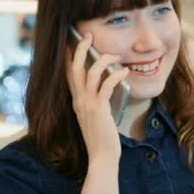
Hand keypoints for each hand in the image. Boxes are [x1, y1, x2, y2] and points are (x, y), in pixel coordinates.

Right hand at [66, 32, 129, 161]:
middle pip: (74, 68)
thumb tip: (107, 85)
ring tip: (115, 55)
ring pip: (90, 72)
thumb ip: (96, 102)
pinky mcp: (99, 109)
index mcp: (76, 101)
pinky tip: (124, 72)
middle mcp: (78, 100)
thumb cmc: (102, 138)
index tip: (72, 43)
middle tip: (88, 36)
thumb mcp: (95, 116)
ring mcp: (87, 104)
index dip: (70, 57)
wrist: (102, 156)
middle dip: (80, 49)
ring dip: (103, 60)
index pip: (68, 74)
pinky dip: (115, 75)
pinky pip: (106, 85)